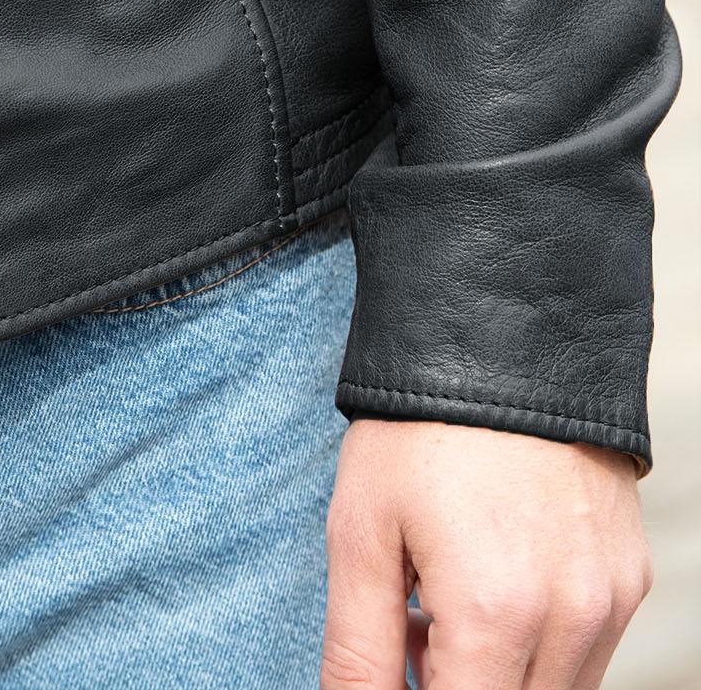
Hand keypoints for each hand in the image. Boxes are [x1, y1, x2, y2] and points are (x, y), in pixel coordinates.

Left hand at [321, 419, 652, 687]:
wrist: (503, 333)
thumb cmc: (419, 427)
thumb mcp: (360, 533)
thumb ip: (358, 652)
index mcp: (495, 615)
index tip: (394, 663)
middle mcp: (570, 620)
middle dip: (454, 687)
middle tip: (410, 629)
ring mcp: (611, 600)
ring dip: (497, 676)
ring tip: (442, 599)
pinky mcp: (630, 577)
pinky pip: (585, 652)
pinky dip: (536, 645)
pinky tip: (491, 581)